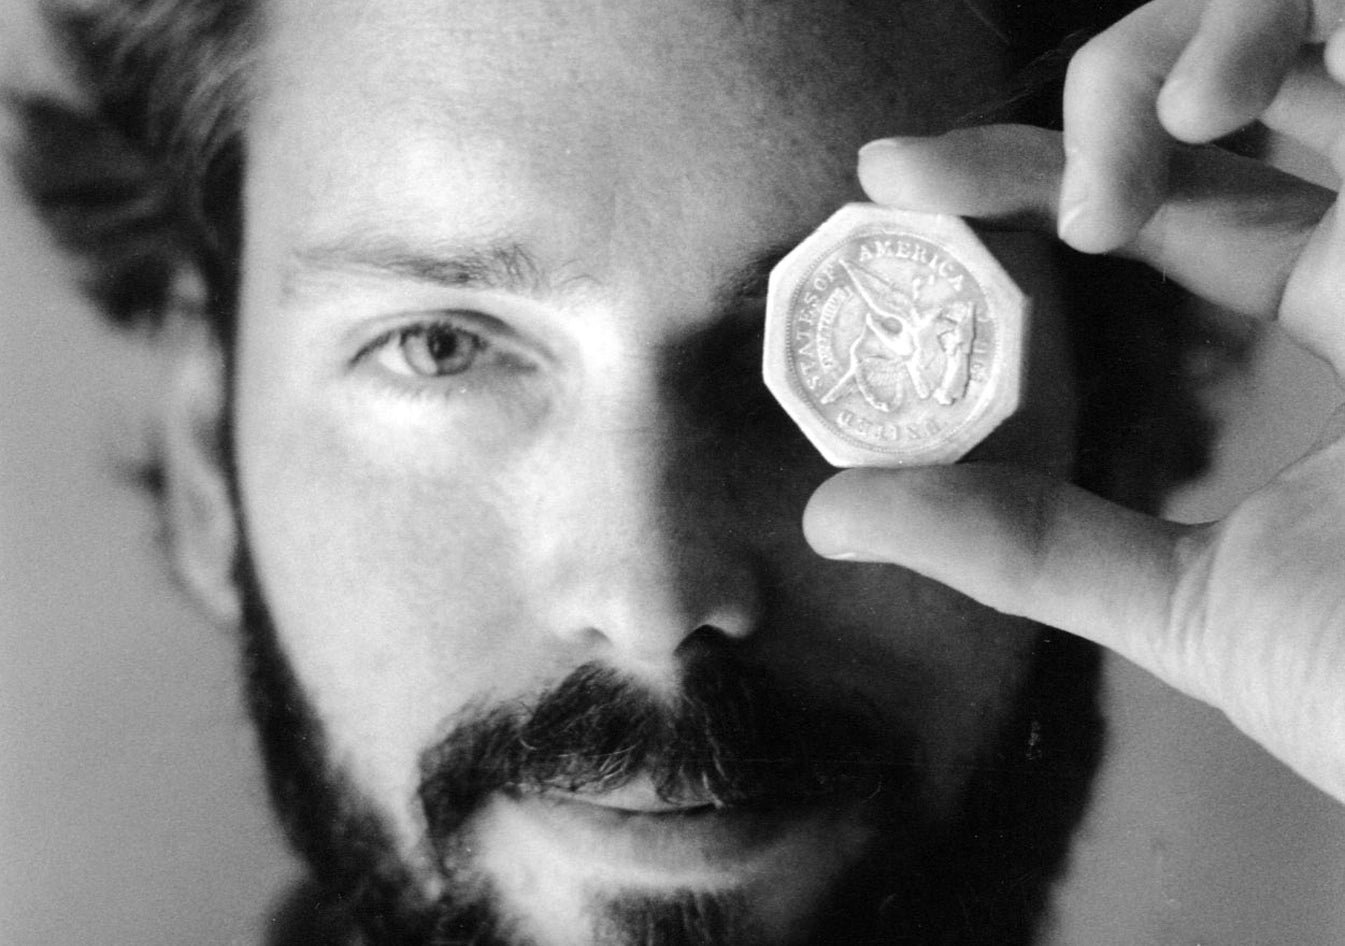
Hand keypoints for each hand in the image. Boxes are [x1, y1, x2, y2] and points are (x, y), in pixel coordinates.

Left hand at [806, 0, 1344, 801]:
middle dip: (1084, 91)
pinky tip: (1219, 106)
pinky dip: (1296, 18)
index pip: (1169, 198)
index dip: (1034, 171)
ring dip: (1188, 37)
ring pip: (1314, 17)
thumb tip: (832, 515)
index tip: (889, 177)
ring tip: (1131, 157)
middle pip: (1230, 86)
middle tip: (915, 170)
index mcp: (1343, 304)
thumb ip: (1023, 546)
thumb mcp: (1188, 601)